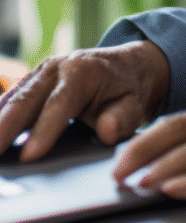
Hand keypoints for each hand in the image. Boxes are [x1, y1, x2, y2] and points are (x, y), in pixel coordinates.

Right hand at [0, 41, 169, 160]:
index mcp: (83, 72)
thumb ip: (122, 118)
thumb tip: (106, 131)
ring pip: (12, 100)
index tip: (29, 156)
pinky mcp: (30, 83)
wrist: (129, 65)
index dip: (44, 131)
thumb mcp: (135, 104)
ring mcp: (40, 74)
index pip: (59, 105)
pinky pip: (10, 101)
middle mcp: (56, 68)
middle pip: (25, 101)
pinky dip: (0, 117)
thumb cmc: (130, 89)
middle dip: (4, 129)